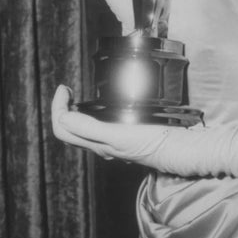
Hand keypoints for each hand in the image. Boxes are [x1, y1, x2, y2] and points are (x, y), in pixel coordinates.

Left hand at [51, 86, 171, 164]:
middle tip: (68, 89)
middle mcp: (103, 145)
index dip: (57, 108)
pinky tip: (104, 104)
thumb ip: (89, 129)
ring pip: (84, 128)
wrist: (181, 150)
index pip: (63, 129)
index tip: (64, 87)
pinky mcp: (129, 135)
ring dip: (75, 110)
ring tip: (78, 95)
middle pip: (70, 129)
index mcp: (97, 145)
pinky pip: (101, 126)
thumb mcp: (117, 136)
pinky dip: (92, 113)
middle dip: (63, 108)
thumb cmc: (151, 144)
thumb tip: (63, 117)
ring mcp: (116, 140)